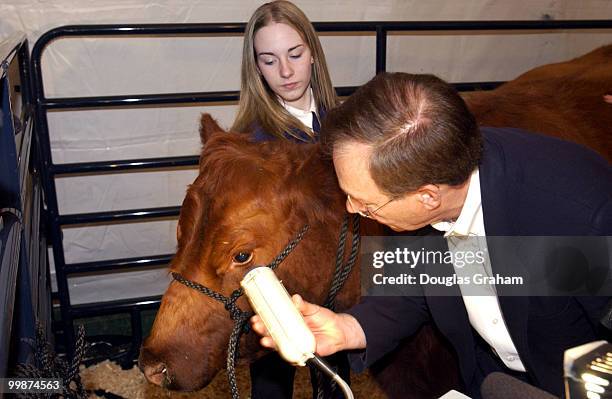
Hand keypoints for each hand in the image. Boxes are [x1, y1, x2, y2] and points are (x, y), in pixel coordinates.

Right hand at [250, 294, 365, 356]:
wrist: (339, 332)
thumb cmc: (325, 319)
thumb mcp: (313, 309)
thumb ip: (304, 306)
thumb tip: (295, 298)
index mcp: (291, 320)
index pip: (275, 319)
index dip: (264, 317)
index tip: (257, 313)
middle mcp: (291, 332)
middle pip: (273, 332)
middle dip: (263, 329)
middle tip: (257, 324)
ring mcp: (295, 342)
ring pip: (279, 343)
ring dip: (270, 342)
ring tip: (264, 339)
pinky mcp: (301, 351)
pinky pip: (291, 353)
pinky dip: (285, 352)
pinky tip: (281, 349)